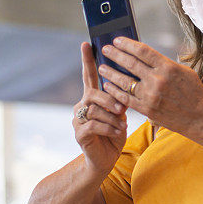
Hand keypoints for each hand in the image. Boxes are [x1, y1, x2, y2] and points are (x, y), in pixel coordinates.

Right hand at [73, 43, 127, 175]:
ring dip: (112, 117)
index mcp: (91, 99)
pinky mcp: (80, 133)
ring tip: (121, 124)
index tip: (86, 43)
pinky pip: (95, 125)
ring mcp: (78, 120)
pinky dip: (110, 128)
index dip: (87, 60)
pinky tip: (117, 131)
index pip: (89, 76)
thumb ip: (119, 101)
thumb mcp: (120, 115)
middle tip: (122, 109)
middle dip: (109, 99)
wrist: (104, 160)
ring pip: (96, 110)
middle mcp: (82, 106)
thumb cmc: (114, 135)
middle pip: (93, 93)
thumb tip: (124, 90)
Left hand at [98, 37, 202, 134]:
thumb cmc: (194, 93)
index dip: (128, 44)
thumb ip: (164, 64)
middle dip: (115, 55)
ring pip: (124, 81)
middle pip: (131, 64)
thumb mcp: (184, 71)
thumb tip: (146, 57)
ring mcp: (150, 96)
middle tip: (106, 49)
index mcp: (168, 67)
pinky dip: (115, 91)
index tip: (117, 40)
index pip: (143, 51)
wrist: (200, 117)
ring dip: (111, 73)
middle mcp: (158, 80)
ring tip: (102, 67)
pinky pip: (126, 98)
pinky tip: (108, 86)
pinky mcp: (146, 110)